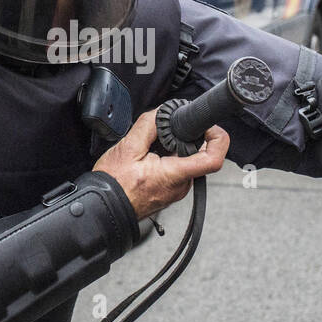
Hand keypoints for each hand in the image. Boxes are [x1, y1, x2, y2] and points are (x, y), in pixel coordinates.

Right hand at [92, 109, 228, 220]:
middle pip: (200, 155)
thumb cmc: (113, 186)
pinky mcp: (170, 191)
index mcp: (174, 175)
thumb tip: (163, 112)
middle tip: (171, 129)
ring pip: (188, 162)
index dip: (217, 138)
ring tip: (155, 145)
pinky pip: (178, 170)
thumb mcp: (127, 148)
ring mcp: (176, 190)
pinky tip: (152, 156)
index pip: (214, 159)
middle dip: (188, 137)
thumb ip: (148, 125)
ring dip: (176, 148)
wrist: (104, 209)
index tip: (207, 126)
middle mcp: (181, 186)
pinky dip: (169, 158)